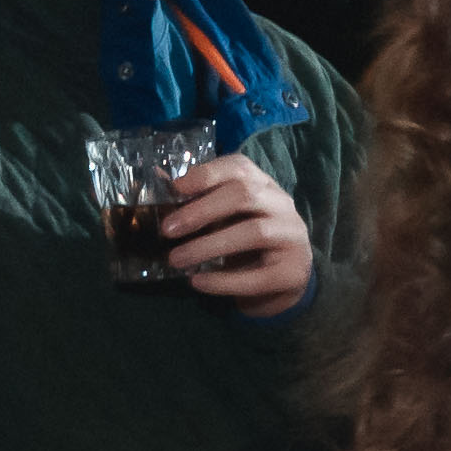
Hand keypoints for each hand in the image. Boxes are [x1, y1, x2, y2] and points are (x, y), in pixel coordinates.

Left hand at [156, 154, 316, 315]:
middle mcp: (283, 207)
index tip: (176, 188)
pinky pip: (255, 277)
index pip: (241, 167)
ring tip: (175, 260)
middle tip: (167, 230)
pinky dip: (222, 280)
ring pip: (254, 233)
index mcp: (265, 187)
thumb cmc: (247, 245)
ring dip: (208, 246)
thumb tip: (158, 180)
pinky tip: (197, 282)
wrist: (284, 282)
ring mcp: (292, 239)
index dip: (208, 174)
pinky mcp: (291, 273)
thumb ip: (202, 203)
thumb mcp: (228, 219)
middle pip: (246, 195)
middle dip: (202, 210)